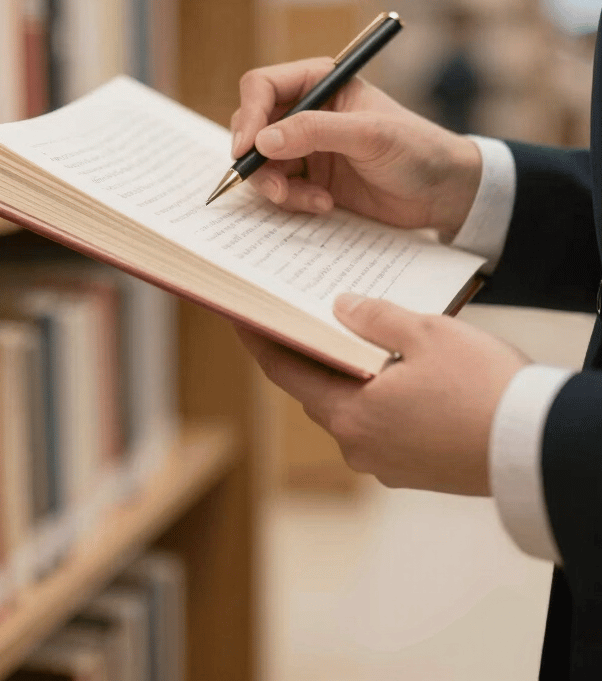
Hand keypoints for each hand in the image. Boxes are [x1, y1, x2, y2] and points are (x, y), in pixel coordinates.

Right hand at [231, 60, 481, 239]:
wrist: (443, 194)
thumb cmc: (417, 149)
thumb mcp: (369, 134)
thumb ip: (315, 131)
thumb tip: (263, 141)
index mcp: (320, 82)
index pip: (262, 86)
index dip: (248, 114)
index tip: (248, 148)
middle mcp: (306, 111)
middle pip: (252, 127)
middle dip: (257, 160)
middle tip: (275, 188)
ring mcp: (305, 147)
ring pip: (260, 163)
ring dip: (276, 186)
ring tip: (311, 200)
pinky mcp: (309, 179)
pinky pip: (279, 189)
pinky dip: (292, 201)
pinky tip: (324, 204)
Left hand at [238, 294, 528, 495]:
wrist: (536, 447)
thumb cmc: (481, 388)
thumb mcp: (425, 333)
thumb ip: (374, 317)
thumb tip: (340, 307)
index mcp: (349, 413)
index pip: (285, 371)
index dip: (260, 341)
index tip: (240, 317)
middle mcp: (359, 445)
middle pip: (316, 391)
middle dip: (306, 352)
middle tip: (296, 316)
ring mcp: (387, 463)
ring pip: (350, 408)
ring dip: (345, 374)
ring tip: (349, 335)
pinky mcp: (414, 469)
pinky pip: (380, 425)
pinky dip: (374, 396)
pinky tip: (393, 371)